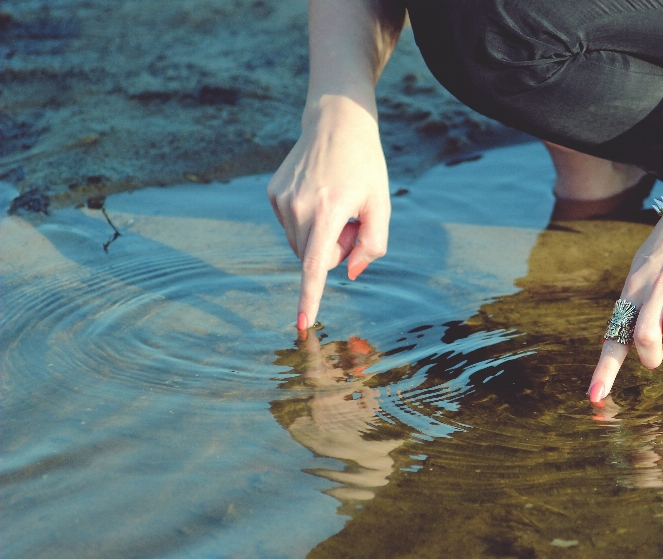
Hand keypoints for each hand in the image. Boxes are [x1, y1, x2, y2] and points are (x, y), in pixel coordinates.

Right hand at [267, 95, 390, 330]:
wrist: (336, 122)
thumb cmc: (366, 165)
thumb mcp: (382, 204)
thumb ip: (373, 244)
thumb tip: (351, 273)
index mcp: (329, 209)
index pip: (317, 264)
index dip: (310, 296)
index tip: (303, 323)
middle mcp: (299, 205)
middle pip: (315, 258)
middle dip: (335, 250)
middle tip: (352, 218)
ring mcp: (281, 199)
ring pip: (301, 245)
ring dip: (320, 236)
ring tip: (335, 202)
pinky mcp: (272, 193)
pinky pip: (291, 227)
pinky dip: (307, 222)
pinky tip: (318, 194)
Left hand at [589, 214, 662, 400]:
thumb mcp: (641, 273)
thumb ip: (633, 305)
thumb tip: (621, 339)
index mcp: (634, 290)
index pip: (615, 335)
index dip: (605, 370)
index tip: (595, 397)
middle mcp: (655, 290)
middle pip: (645, 339)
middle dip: (651, 357)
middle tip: (657, 356)